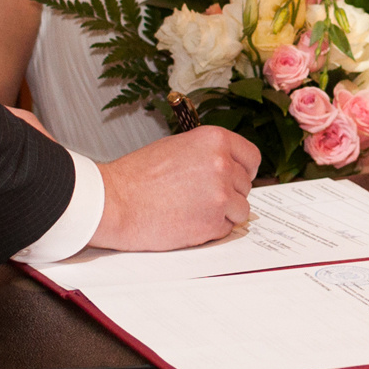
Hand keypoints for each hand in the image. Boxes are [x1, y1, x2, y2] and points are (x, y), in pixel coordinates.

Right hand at [89, 126, 257, 250]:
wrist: (116, 202)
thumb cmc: (138, 175)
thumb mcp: (178, 147)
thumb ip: (208, 154)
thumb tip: (229, 166)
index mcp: (214, 140)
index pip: (252, 157)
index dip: (244, 170)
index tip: (237, 177)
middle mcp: (223, 165)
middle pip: (246, 185)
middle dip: (229, 192)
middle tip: (201, 195)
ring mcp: (220, 195)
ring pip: (241, 209)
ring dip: (224, 212)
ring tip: (194, 209)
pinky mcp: (213, 224)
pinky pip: (226, 228)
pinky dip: (212, 228)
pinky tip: (189, 221)